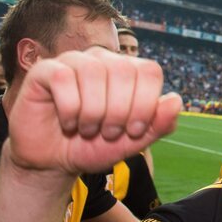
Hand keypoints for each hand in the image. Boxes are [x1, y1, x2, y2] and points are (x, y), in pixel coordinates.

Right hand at [7, 47, 181, 174]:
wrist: (54, 162)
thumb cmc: (94, 146)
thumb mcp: (133, 142)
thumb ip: (159, 124)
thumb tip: (176, 100)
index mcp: (128, 71)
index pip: (150, 71)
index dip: (145, 104)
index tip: (134, 130)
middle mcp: (103, 60)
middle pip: (124, 71)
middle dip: (119, 111)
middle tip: (107, 133)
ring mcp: (74, 61)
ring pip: (93, 72)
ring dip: (93, 112)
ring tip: (87, 129)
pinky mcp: (46, 70)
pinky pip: (62, 77)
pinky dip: (69, 108)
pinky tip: (68, 123)